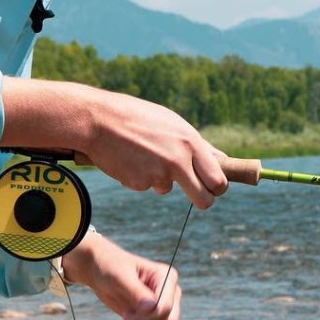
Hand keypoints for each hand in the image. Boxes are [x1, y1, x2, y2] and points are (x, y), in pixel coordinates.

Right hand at [0, 79, 227, 209]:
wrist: (97, 120)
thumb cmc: (137, 117)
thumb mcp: (171, 123)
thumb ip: (196, 144)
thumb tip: (221, 159)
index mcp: (190, 142)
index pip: (218, 178)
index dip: (217, 187)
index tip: (212, 188)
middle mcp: (178, 160)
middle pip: (204, 199)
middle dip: (203, 201)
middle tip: (196, 196)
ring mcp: (157, 174)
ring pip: (167, 189)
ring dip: (159, 179)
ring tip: (143, 154)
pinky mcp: (138, 183)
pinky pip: (145, 186)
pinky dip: (138, 177)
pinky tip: (129, 158)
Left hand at [61, 230, 181, 319]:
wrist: (101, 272)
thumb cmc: (110, 268)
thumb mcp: (119, 277)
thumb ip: (135, 291)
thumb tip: (152, 308)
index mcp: (167, 276)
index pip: (166, 307)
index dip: (148, 318)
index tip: (127, 317)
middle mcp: (171, 293)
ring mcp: (166, 308)